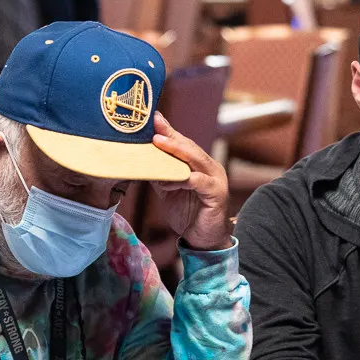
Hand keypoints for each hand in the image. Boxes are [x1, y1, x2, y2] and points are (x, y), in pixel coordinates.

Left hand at [149, 113, 232, 250]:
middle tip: (154, 126)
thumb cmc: (188, 214)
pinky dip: (184, 179)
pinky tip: (169, 179)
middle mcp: (210, 168)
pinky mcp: (217, 194)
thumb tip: (143, 160)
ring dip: (176, 151)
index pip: (183, 144)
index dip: (169, 132)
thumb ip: (161, 175)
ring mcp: (216, 180)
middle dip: (171, 136)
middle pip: (189, 148)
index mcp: (200, 165)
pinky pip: (200, 182)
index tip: (154, 119)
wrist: (203, 239)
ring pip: (195, 160)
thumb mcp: (170, 191)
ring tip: (158, 143)